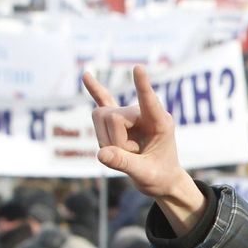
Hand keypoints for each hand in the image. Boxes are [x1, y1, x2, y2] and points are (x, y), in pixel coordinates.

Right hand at [83, 66, 206, 234]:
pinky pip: (103, 101)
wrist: (161, 179)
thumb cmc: (159, 176)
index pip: (149, 101)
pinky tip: (86, 76)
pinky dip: (95, 90)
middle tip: (131, 156)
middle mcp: (143, 113)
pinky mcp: (119, 119)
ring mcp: (130, 114)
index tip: (138, 68)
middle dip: (114, 142)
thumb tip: (101, 153)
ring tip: (124, 151)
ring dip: (106, 140)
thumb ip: (124, 163)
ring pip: (101, 117)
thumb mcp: (145, 175)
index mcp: (160, 122)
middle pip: (113, 117)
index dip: (142, 86)